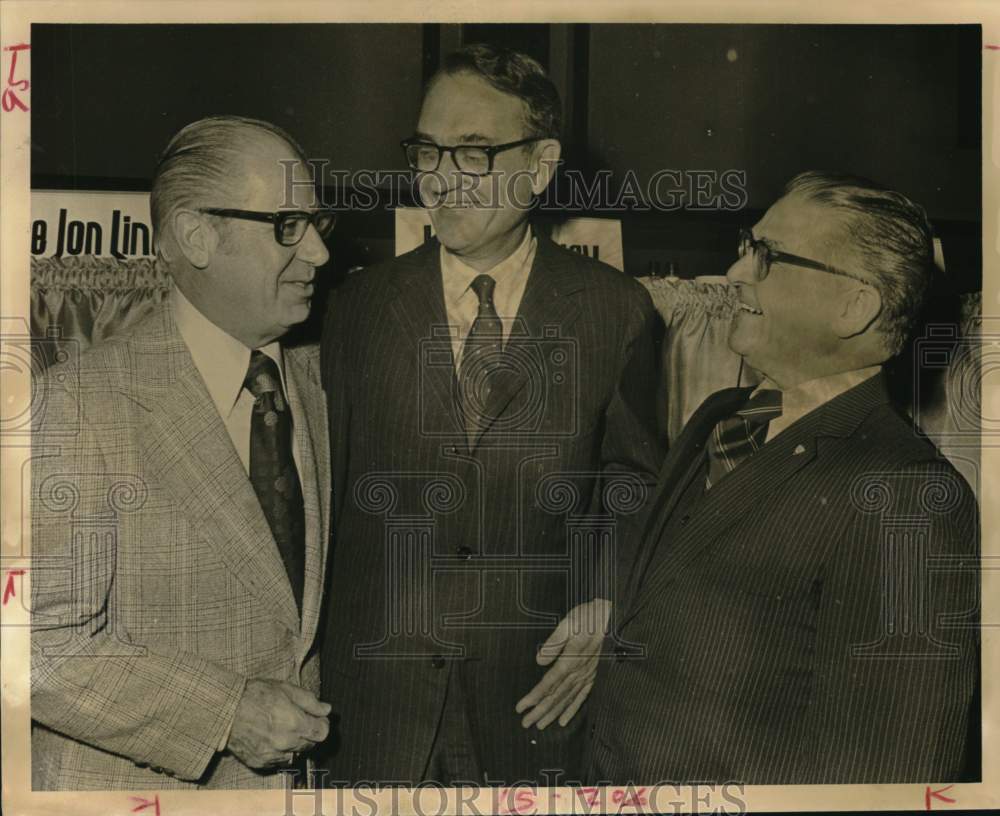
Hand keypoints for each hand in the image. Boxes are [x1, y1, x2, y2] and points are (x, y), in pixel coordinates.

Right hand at [226, 679, 331, 768]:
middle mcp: (286, 743)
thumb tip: (326, 709)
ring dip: (294, 744)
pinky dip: (279, 752)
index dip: (322, 724)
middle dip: (308, 733)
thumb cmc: (255, 695)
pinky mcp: (260, 762)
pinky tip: (271, 737)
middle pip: (310, 744)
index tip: (316, 718)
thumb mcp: (286, 689)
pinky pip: (279, 761)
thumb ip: (309, 701)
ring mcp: (273, 755)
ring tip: (282, 728)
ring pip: (295, 754)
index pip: (323, 733)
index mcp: (295, 724)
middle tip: (297, 719)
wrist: (224, 710)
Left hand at [515, 598, 610, 729]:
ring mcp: (587, 675)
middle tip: (525, 723)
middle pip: (556, 695)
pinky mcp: (593, 675)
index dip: (534, 696)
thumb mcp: (568, 623)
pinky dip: (572, 709)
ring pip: (567, 698)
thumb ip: (554, 643)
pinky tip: (563, 720)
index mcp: (570, 659)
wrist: (611, 616)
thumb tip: (539, 660)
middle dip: (540, 710)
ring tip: (540, 725)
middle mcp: (579, 671)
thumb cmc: (588, 617)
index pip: (548, 683)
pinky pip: (582, 696)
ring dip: (553, 713)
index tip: (521, 707)